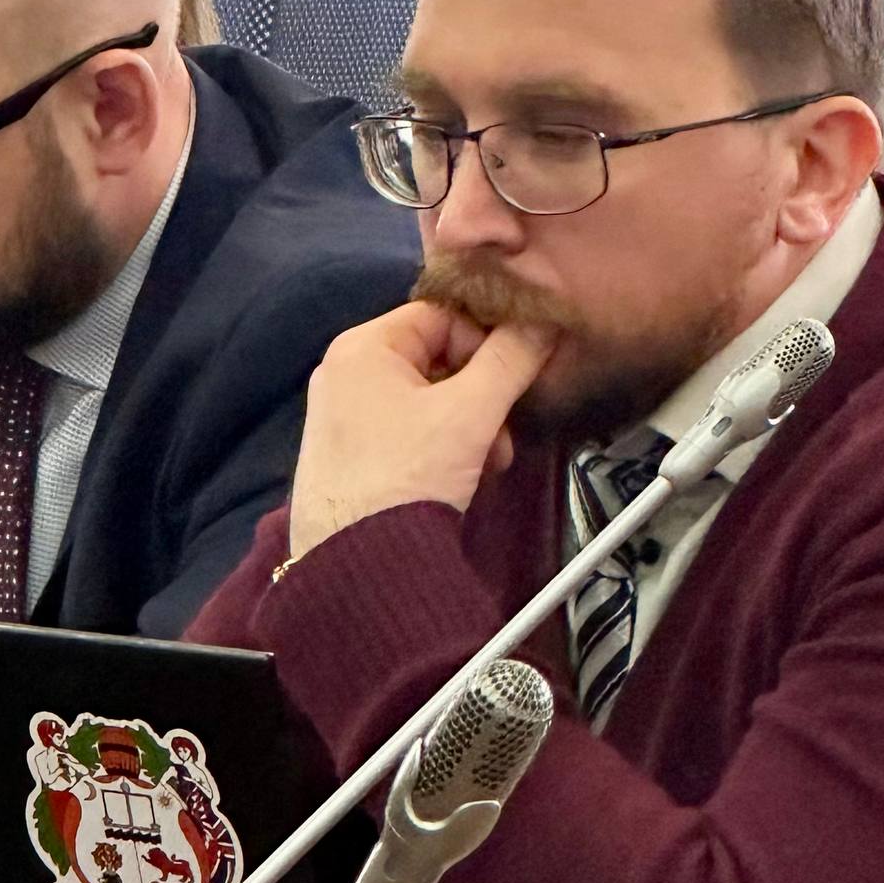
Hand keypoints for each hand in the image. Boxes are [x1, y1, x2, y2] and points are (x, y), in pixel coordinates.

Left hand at [288, 301, 554, 559]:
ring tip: (488, 463)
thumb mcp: (471, 412)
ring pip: (426, 402)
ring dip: (469, 427)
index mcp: (361, 348)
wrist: (359, 567)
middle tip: (502, 432)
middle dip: (481, 395)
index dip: (485, 340)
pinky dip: (442, 449)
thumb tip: (543, 320)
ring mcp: (340, 419)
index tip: (514, 376)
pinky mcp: (347, 459)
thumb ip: (511, 359)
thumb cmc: (409, 474)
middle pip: (435, 360)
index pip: (440, 315)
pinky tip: (462, 479)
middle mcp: (342, 374)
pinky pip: (406, 434)